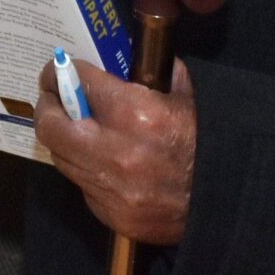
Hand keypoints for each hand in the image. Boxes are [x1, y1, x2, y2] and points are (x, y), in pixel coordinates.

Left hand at [32, 56, 196, 246]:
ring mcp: (110, 190)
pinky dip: (85, 169)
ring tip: (71, 126)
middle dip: (48, 105)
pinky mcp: (110, 216)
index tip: (59, 68)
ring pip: (61, 157)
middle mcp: (116, 153)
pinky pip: (83, 185)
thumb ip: (157, 75)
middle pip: (52, 125)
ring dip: (63, 138)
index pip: (79, 83)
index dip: (63, 71)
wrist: (226, 205)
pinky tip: (98, 160)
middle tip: (51, 96)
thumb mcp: (187, 99)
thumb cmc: (207, 145)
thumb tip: (130, 58)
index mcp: (136, 114)